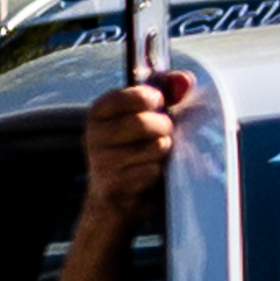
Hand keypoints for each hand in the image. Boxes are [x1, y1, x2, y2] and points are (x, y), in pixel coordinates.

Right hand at [80, 71, 187, 224]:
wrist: (118, 201)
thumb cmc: (139, 150)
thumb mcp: (149, 116)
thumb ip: (168, 91)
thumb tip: (185, 79)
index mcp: (100, 112)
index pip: (129, 95)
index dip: (153, 98)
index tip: (159, 103)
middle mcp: (94, 134)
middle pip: (146, 122)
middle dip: (165, 128)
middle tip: (162, 134)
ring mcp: (102, 160)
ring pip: (156, 146)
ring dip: (164, 151)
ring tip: (154, 155)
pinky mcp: (114, 183)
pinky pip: (153, 170)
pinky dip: (158, 172)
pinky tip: (148, 174)